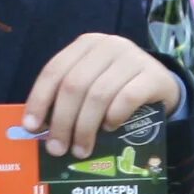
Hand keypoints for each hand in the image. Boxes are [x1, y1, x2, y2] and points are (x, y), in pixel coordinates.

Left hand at [22, 31, 183, 156]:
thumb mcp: (91, 84)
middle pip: (75, 85)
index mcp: (86, 44)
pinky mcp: (153, 74)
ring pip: (98, 95)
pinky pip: (127, 98)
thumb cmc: (117, 87)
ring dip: (85, 127)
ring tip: (81, 149)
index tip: (32, 128)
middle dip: (62, 121)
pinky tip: (109, 129)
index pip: (54, 70)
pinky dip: (113, 117)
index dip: (40, 100)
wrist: (161, 84)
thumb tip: (39, 128)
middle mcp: (108, 45)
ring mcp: (132, 57)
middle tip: (57, 148)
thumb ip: (68, 97)